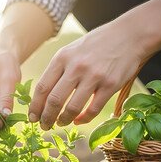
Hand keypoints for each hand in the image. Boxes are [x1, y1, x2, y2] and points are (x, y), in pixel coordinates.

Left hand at [28, 21, 143, 129]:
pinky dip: (83, 119)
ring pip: (72, 108)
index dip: (35, 106)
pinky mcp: (110, 85)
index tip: (32, 117)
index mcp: (62, 57)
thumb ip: (58, 70)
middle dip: (46, 118)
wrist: (128, 35)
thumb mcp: (72, 50)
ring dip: (63, 120)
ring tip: (60, 123)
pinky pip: (93, 110)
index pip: (42, 87)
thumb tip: (43, 97)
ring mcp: (94, 76)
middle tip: (44, 126)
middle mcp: (76, 67)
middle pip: (54, 100)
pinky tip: (79, 120)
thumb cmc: (96, 45)